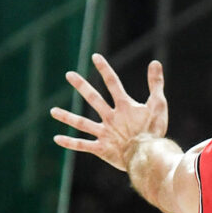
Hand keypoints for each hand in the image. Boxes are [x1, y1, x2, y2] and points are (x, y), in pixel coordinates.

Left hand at [52, 54, 169, 172]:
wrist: (148, 155)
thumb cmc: (155, 130)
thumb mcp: (158, 105)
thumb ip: (156, 84)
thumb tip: (155, 63)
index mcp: (124, 106)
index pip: (113, 83)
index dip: (104, 69)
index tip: (95, 57)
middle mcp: (111, 118)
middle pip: (93, 98)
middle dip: (81, 85)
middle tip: (69, 74)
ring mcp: (104, 133)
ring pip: (82, 123)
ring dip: (67, 117)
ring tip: (53, 111)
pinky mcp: (102, 149)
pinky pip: (83, 145)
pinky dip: (70, 143)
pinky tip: (57, 139)